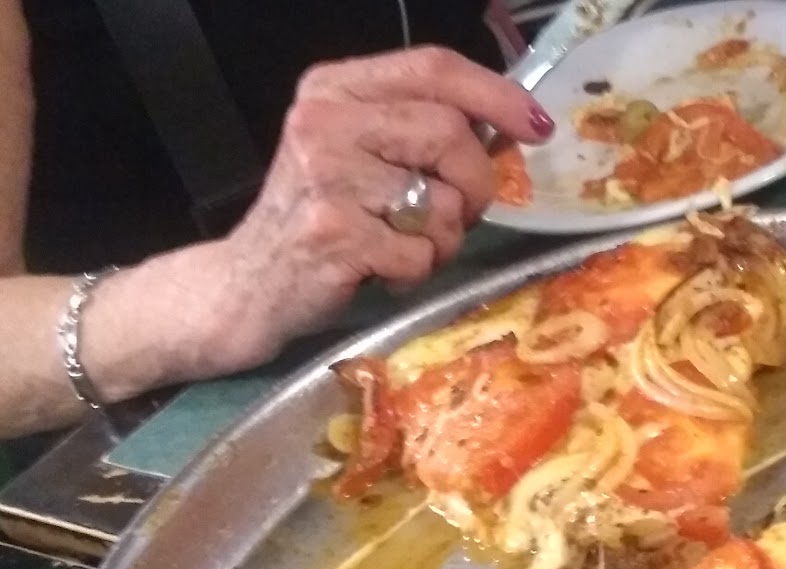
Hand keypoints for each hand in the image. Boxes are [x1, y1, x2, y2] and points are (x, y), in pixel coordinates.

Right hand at [188, 46, 554, 376]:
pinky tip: (383, 268)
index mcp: (335, 88)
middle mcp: (325, 121)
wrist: (249, 284)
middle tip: (460, 212)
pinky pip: (421, 252)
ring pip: (442, 200)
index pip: (433, 67)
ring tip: (406, 244)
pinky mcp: (334, 234)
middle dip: (475, 183)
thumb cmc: (321, 217)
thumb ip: (419, 129)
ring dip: (444, 237)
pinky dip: (417, 270)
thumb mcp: (359, 153)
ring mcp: (326, 178)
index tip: (536, 126)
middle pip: (449, 132)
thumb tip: (513, 127)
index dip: (495, 94)